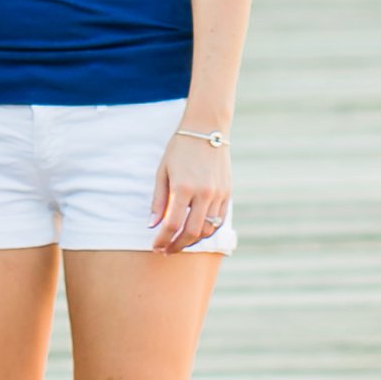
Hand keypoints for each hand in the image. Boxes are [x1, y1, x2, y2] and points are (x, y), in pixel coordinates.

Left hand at [150, 128, 229, 252]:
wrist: (207, 129)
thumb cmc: (180, 149)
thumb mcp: (163, 172)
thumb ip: (159, 201)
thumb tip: (153, 226)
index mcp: (183, 187)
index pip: (172, 225)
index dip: (162, 240)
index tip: (156, 246)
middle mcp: (203, 193)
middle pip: (191, 233)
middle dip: (177, 246)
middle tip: (166, 251)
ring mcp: (218, 194)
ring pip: (208, 230)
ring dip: (193, 241)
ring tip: (180, 242)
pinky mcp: (227, 193)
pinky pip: (219, 221)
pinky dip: (208, 231)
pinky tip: (196, 232)